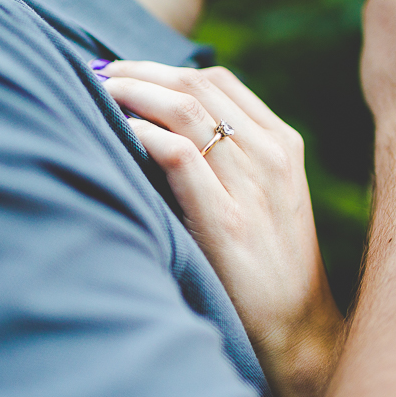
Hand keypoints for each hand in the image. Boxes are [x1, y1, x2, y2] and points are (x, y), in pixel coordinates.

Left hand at [97, 60, 343, 396]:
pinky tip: (119, 136)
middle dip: (140, 73)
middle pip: (197, 86)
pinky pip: (180, 155)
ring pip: (186, 110)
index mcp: (280, 144)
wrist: (297, 327)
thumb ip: (231, 159)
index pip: (217, 81)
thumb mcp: (265, 199)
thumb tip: (166, 127)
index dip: (162, 69)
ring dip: (134, 94)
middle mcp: (270, 155)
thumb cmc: (268, 264)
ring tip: (98, 95)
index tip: (123, 72)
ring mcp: (252, 186)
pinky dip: (144, 136)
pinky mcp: (228, 222)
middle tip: (98, 76)